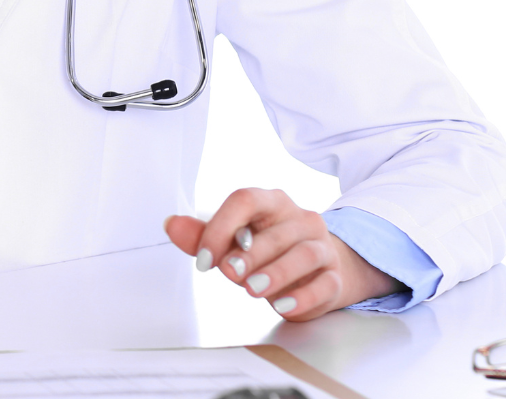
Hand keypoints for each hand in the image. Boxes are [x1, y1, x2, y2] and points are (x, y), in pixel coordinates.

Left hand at [165, 188, 401, 321]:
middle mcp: (300, 219)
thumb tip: (171, 224)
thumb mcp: (234, 242)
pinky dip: (304, 296)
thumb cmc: (269, 253)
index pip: (246, 200)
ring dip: (277, 273)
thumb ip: (203, 236)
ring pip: (304, 254)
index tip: (204, 258)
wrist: (317, 271)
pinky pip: (325, 283)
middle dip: (250, 254)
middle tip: (229, 273)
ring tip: (253, 289)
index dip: (222, 227)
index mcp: (271, 203)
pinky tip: (283, 305)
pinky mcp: (334, 277)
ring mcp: (322, 247)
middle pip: (276, 231)